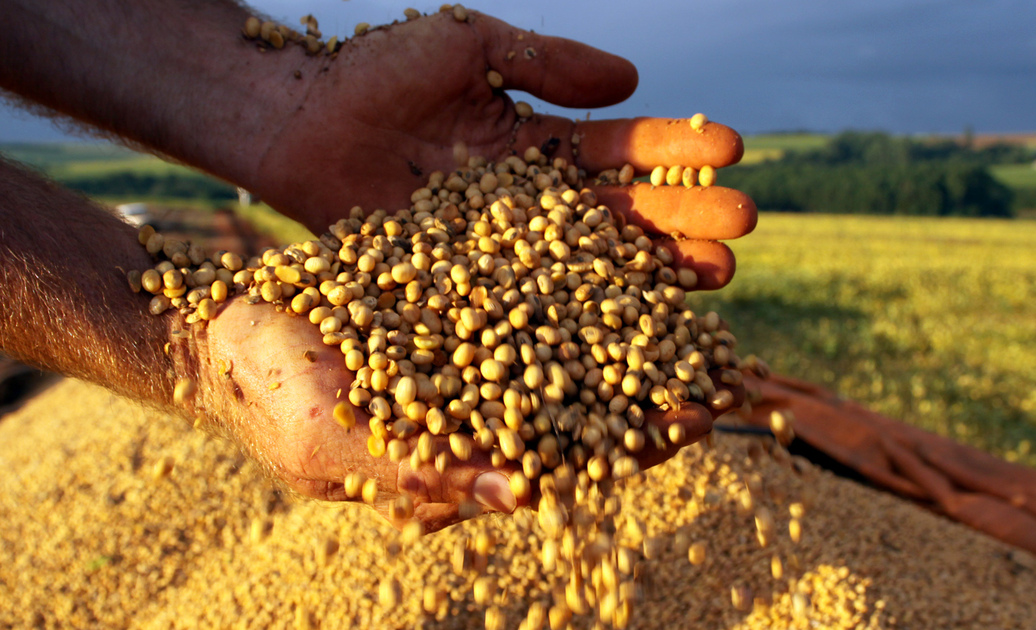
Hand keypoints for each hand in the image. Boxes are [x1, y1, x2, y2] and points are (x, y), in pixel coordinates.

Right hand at [196, 298, 735, 533]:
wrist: (225, 322)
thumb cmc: (267, 395)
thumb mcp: (334, 445)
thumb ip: (426, 473)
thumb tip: (530, 497)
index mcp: (468, 461)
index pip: (569, 465)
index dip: (633, 446)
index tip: (692, 420)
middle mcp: (487, 408)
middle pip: (591, 404)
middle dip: (656, 385)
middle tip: (722, 360)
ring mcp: (481, 348)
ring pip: (575, 338)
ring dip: (634, 319)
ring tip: (696, 285)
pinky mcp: (468, 292)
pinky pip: (537, 282)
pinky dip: (581, 267)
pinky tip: (625, 237)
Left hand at [254, 9, 754, 290]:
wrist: (295, 122)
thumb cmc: (375, 72)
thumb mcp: (469, 48)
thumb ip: (546, 61)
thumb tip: (634, 79)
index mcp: (537, 141)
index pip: (620, 148)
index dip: (675, 148)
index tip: (731, 148)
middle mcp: (530, 202)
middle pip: (622, 213)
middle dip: (685, 217)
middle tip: (745, 225)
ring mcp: (502, 250)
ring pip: (592, 265)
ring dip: (655, 270)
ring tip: (717, 277)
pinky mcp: (467, 288)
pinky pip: (533, 303)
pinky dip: (581, 318)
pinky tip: (629, 328)